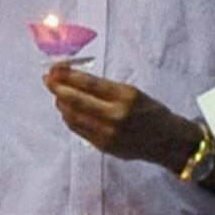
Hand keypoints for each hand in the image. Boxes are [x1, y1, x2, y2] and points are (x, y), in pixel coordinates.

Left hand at [45, 62, 201, 171]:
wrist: (167, 141)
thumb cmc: (151, 112)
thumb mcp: (133, 92)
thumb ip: (105, 88)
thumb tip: (72, 79)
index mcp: (126, 96)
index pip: (89, 84)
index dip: (68, 75)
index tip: (55, 68)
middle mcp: (116, 115)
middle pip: (76, 100)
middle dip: (58, 88)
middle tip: (47, 79)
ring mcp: (107, 133)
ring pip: (73, 116)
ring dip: (61, 103)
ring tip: (58, 94)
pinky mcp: (102, 146)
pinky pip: (78, 129)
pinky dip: (69, 117)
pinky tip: (67, 110)